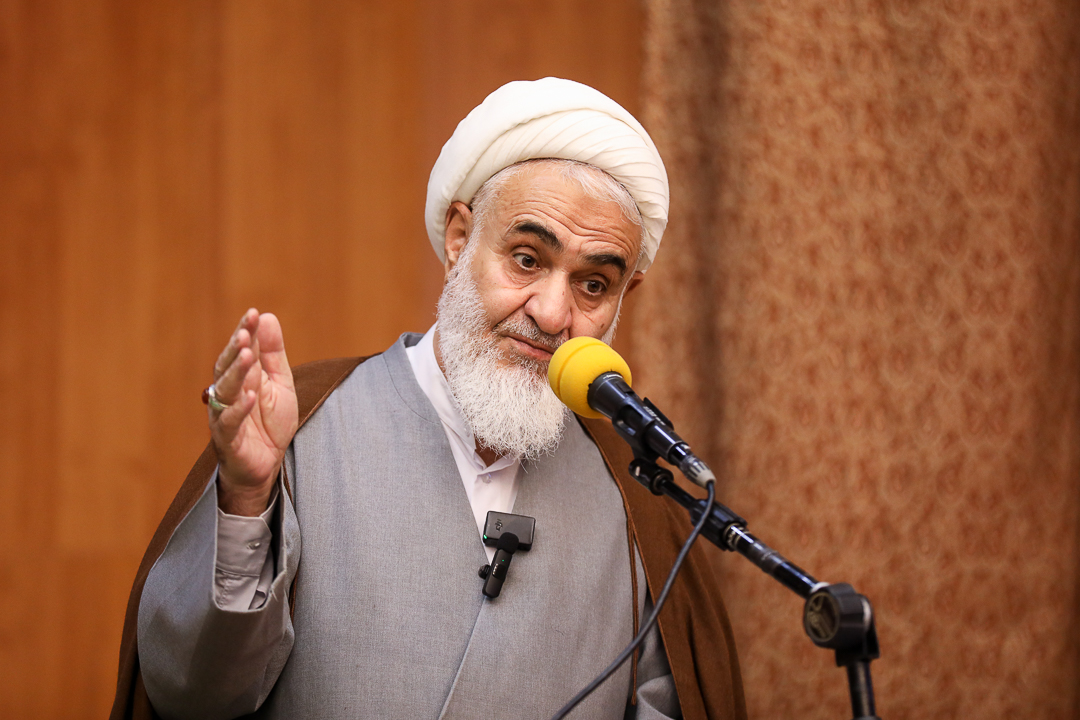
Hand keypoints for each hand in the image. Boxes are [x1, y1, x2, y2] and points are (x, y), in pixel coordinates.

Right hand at [208, 309, 297, 515]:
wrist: (266, 465)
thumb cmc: (269, 423)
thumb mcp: (280, 383)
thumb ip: (273, 354)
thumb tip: (267, 317)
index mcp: (242, 377)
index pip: (240, 350)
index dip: (245, 332)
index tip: (253, 313)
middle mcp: (228, 393)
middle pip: (227, 367)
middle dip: (236, 348)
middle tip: (245, 332)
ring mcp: (225, 416)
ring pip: (226, 391)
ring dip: (236, 373)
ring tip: (246, 355)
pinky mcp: (227, 439)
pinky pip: (229, 422)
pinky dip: (240, 409)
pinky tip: (251, 395)